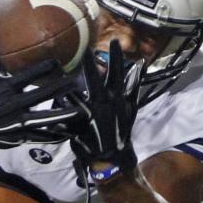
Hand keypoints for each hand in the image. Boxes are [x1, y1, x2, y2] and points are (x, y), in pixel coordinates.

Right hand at [0, 59, 82, 150]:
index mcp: (6, 88)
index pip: (26, 77)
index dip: (41, 69)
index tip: (57, 63)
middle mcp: (13, 104)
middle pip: (39, 96)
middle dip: (58, 90)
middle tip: (74, 83)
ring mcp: (17, 122)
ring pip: (43, 119)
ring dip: (61, 114)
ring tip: (79, 110)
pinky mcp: (19, 136)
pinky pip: (39, 136)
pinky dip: (53, 135)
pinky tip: (68, 132)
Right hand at [70, 40, 142, 182]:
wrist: (111, 161)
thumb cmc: (89, 145)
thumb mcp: (75, 127)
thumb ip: (71, 109)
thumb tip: (63, 93)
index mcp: (98, 103)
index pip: (92, 78)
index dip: (88, 63)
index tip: (85, 48)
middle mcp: (113, 101)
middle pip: (114, 74)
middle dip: (113, 57)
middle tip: (114, 41)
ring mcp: (124, 105)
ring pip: (127, 81)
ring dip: (125, 65)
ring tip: (125, 50)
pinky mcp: (131, 110)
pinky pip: (135, 91)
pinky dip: (137, 79)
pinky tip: (139, 67)